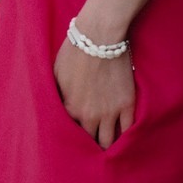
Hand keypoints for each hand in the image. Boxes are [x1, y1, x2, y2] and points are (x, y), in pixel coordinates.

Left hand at [53, 35, 135, 150]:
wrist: (100, 35)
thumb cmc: (75, 49)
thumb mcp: (56, 72)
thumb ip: (57, 94)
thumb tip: (55, 106)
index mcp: (70, 108)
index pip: (69, 133)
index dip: (71, 135)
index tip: (73, 139)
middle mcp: (89, 116)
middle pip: (88, 142)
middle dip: (88, 146)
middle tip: (89, 147)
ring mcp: (110, 112)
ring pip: (108, 141)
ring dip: (106, 145)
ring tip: (105, 147)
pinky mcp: (127, 104)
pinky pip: (127, 130)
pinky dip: (124, 136)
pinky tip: (122, 138)